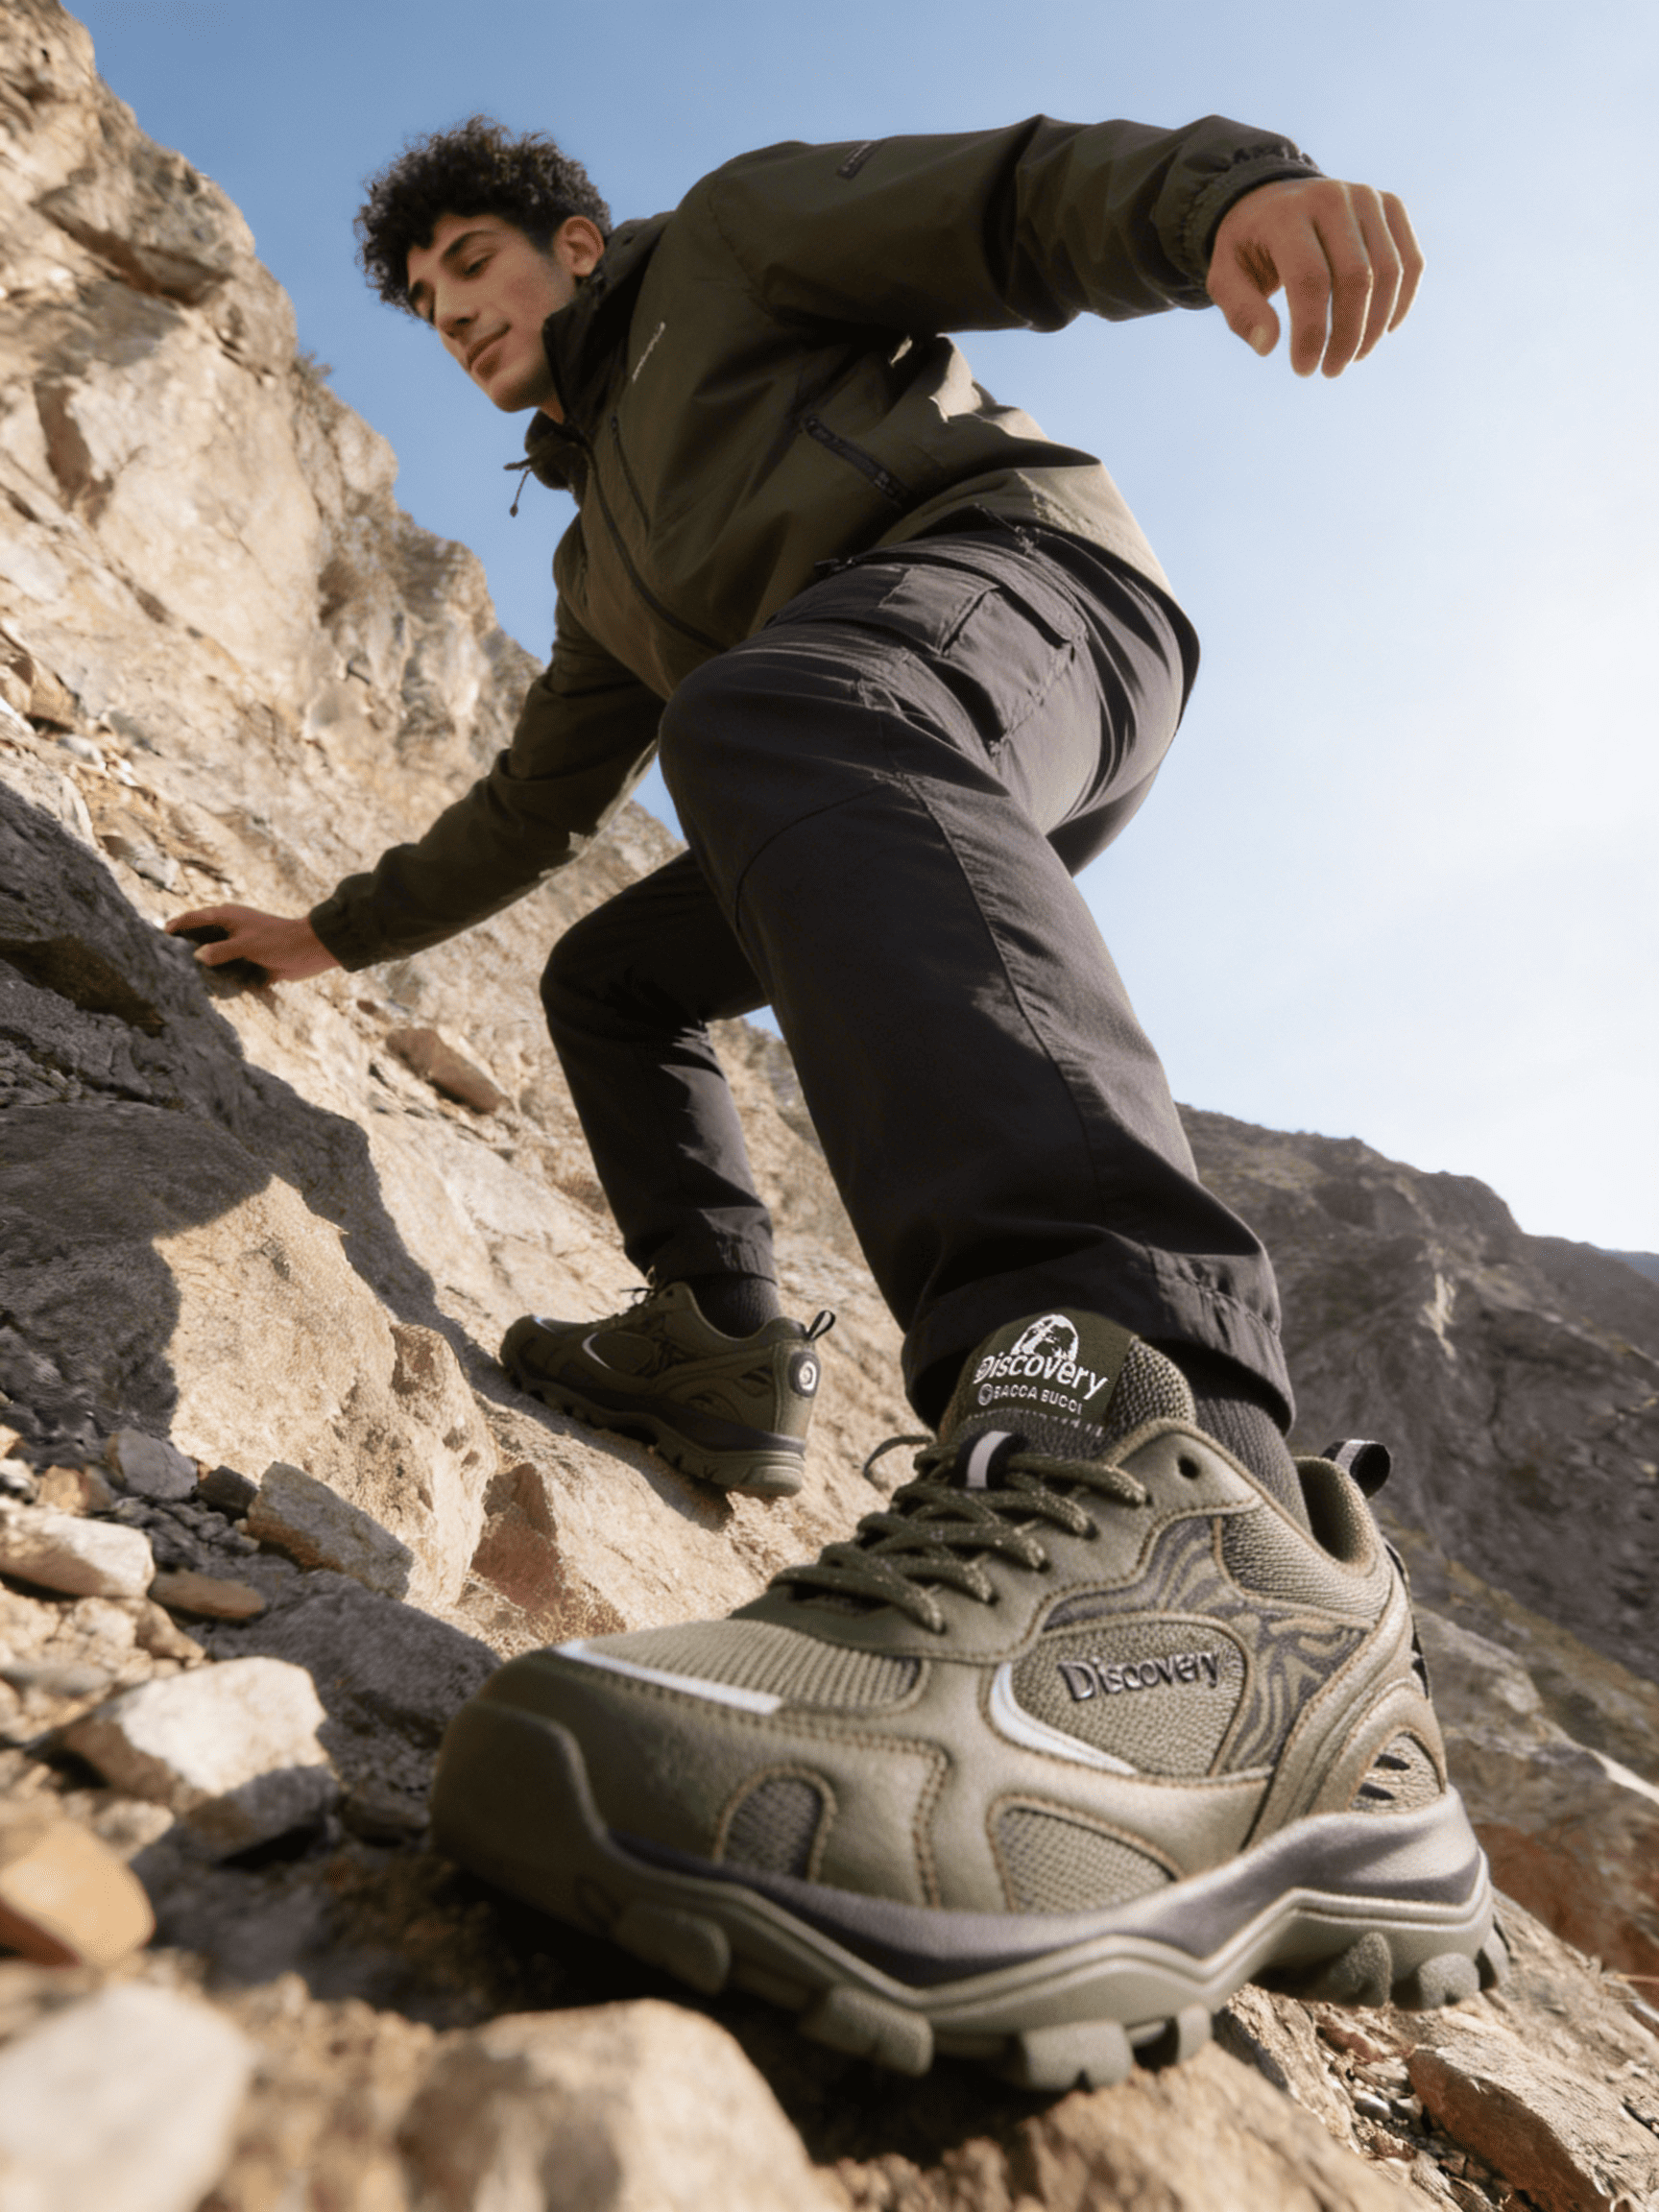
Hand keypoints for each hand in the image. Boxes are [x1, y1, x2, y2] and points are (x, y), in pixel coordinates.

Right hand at [166, 902, 339, 981]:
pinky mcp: (250, 960)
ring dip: (205, 965)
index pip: (194, 918)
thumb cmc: (279, 941)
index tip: (160, 933)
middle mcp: (231, 929)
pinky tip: (212, 988)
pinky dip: (222, 977)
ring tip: (184, 977)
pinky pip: (230, 969)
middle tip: (167, 960)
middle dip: (187, 948)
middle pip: (201, 937)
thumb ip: (220, 951)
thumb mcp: (245, 945)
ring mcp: (240, 945)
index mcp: (227, 917)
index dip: (177, 925)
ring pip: (215, 955)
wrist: (311, 951)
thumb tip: (197, 956)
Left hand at [1207, 176, 1423, 377]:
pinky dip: (1399, 304)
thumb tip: (1269, 347)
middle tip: (1331, 370)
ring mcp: (1367, 197)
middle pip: (1355, 279)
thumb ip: (1241, 312)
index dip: (1312, 333)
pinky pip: (1410, 262)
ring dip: (1374, 327)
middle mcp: (1332, 196)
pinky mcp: (1391, 206)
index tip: (1304, 369)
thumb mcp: (1226, 278)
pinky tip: (1379, 332)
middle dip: (1347, 336)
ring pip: (1388, 273)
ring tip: (1352, 356)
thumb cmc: (1250, 250)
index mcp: (1286, 214)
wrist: (1275, 201)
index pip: (1310, 280)